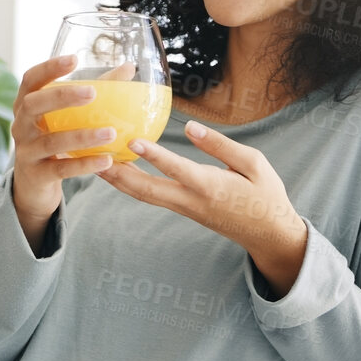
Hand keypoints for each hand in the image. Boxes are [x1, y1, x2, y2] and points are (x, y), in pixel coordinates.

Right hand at [10, 53, 118, 252]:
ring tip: (111, 133)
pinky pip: (61, 169)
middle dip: (61, 97)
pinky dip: (84, 165)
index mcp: (26, 104)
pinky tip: (106, 160)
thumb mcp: (66, 116)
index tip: (74, 59)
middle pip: (32, 105)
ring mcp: (26, 151)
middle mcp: (20, 126)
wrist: (34, 183)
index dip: (48, 68)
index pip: (30, 80)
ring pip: (51, 142)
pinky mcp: (37, 175)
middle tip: (91, 92)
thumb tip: (128, 68)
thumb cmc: (54, 138)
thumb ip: (95, 92)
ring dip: (82, 136)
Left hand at [98, 118, 308, 296]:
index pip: (178, 170)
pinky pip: (151, 196)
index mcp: (211, 187)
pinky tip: (118, 170)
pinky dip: (132, 184)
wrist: (268, 234)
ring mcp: (184, 208)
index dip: (155, 156)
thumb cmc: (265, 194)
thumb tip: (190, 127)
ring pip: (143, 195)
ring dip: (118, 180)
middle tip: (93, 157)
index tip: (133, 140)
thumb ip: (221, 145)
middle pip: (146, 190)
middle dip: (118, 174)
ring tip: (94, 162)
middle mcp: (191, 201)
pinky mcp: (182, 209)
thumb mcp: (253, 164)